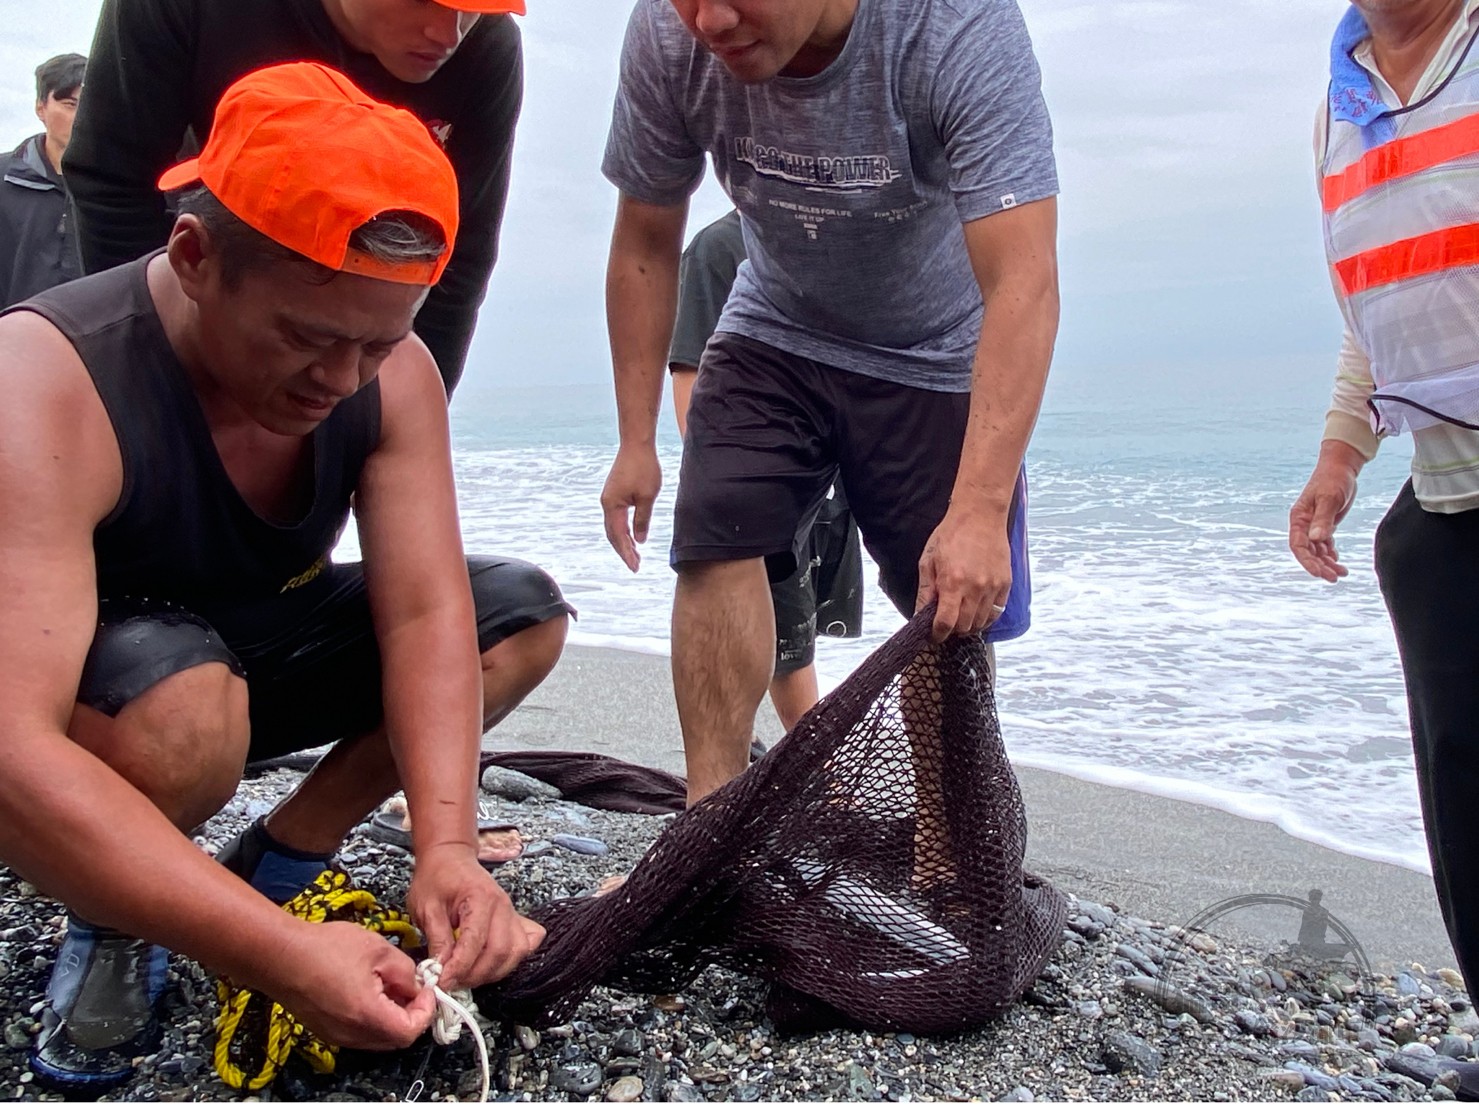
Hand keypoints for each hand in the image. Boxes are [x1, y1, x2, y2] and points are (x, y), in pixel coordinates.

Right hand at [271, 920, 436, 1050]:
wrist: (281, 954)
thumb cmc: (324, 949)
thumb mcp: (379, 950)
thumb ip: (405, 972)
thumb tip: (416, 986)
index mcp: (367, 1015)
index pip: (410, 1032)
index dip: (425, 1011)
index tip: (427, 990)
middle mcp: (351, 1034)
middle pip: (395, 1039)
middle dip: (411, 1014)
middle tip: (413, 987)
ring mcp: (337, 1035)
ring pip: (377, 1037)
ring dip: (392, 1016)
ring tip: (389, 984)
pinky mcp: (326, 1030)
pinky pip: (359, 1032)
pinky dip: (372, 1017)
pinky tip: (369, 989)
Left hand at [407, 844, 544, 990]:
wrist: (450, 857)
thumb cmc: (437, 877)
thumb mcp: (426, 906)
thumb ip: (436, 938)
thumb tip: (441, 969)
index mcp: (481, 899)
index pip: (476, 942)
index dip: (459, 967)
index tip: (442, 982)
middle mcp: (502, 906)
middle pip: (500, 951)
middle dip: (475, 974)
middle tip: (451, 982)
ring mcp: (511, 913)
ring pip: (515, 953)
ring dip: (492, 972)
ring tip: (466, 976)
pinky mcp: (513, 920)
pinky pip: (523, 945)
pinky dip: (511, 961)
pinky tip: (492, 964)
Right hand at [600, 443, 661, 571]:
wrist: (636, 444)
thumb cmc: (644, 467)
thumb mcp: (647, 497)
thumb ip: (642, 520)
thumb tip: (640, 541)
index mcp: (612, 506)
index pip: (618, 536)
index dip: (626, 553)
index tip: (635, 567)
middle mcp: (607, 503)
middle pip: (613, 534)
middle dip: (623, 551)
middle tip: (636, 565)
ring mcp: (609, 498)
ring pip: (614, 526)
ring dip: (623, 541)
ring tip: (635, 555)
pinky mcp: (614, 493)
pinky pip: (616, 517)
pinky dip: (623, 529)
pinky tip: (632, 535)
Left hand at [915, 502, 1010, 642]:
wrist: (980, 515)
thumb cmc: (952, 534)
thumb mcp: (929, 560)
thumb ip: (925, 590)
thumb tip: (920, 614)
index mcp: (952, 583)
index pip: (945, 623)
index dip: (937, 634)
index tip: (934, 635)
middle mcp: (974, 588)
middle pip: (964, 627)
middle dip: (952, 630)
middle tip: (946, 624)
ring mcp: (992, 587)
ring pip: (981, 623)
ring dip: (969, 626)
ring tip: (960, 618)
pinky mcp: (1005, 584)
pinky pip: (996, 612)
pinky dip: (986, 618)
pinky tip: (976, 613)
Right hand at [1289, 441, 1363, 582]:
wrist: (1341, 467)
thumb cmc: (1333, 479)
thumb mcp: (1330, 498)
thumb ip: (1323, 519)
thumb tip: (1316, 539)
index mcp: (1299, 518)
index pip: (1298, 545)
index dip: (1307, 561)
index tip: (1320, 573)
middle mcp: (1304, 524)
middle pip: (1307, 552)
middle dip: (1319, 566)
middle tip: (1335, 578)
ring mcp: (1313, 525)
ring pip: (1317, 551)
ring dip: (1327, 563)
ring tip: (1343, 573)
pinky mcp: (1324, 524)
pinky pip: (1325, 545)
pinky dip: (1331, 555)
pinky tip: (1339, 562)